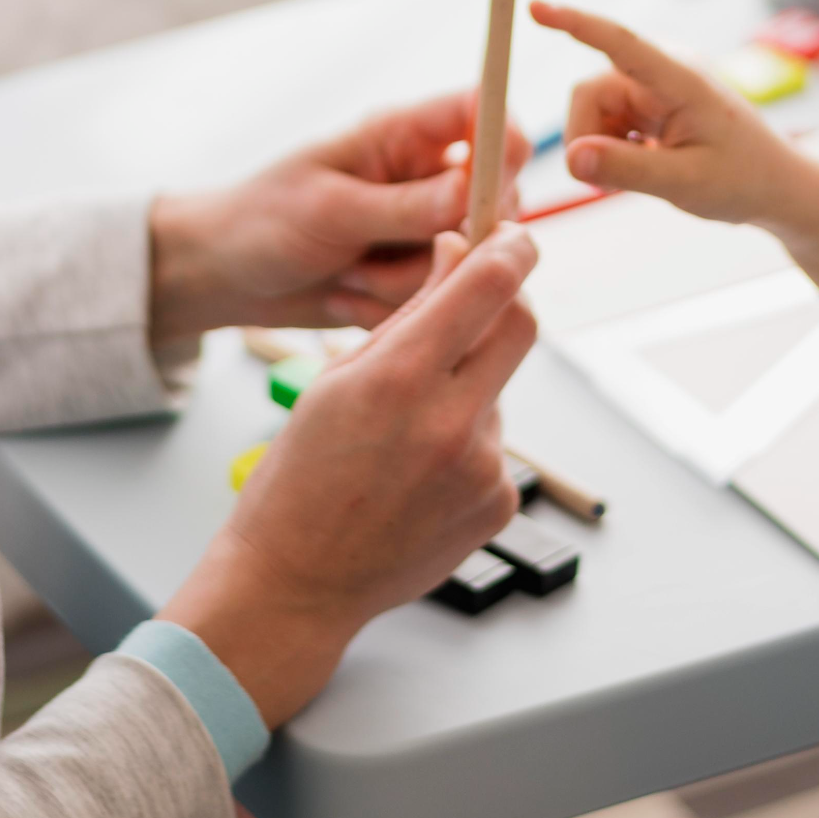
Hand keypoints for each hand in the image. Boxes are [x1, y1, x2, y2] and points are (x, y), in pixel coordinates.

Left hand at [148, 93, 528, 344]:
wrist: (227, 278)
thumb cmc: (263, 221)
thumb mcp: (329, 209)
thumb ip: (404, 205)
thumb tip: (473, 191)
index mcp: (404, 136)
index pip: (482, 113)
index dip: (505, 142)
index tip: (494, 190)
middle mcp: (426, 178)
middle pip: (498, 198)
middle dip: (453, 240)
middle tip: (396, 252)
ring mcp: (425, 230)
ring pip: (471, 261)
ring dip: (408, 282)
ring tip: (348, 273)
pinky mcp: (417, 277)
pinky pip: (442, 299)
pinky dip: (394, 308)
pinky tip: (347, 296)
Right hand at [159, 224, 539, 724]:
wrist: (297, 583)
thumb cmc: (300, 477)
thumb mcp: (336, 379)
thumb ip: (409, 314)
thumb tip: (459, 254)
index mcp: (399, 379)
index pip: (488, 286)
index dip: (511, 249)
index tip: (514, 234)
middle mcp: (451, 423)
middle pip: (522, 326)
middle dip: (507, 301)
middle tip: (480, 298)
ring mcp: (482, 469)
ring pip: (499, 390)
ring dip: (469, 387)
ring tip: (405, 432)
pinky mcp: (499, 503)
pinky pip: (495, 445)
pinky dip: (466, 442)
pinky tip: (417, 474)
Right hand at [529, 1, 799, 227]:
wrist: (774, 187)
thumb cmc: (742, 180)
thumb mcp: (685, 183)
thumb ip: (626, 170)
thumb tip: (571, 158)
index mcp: (680, 78)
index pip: (619, 43)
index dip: (575, 24)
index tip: (536, 7)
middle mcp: (663, 71)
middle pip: (588, 92)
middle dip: (588, 138)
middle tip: (608, 184)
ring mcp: (654, 85)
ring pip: (591, 109)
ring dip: (601, 146)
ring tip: (641, 173)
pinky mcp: (649, 101)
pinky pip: (604, 119)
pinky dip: (612, 148)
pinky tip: (645, 164)